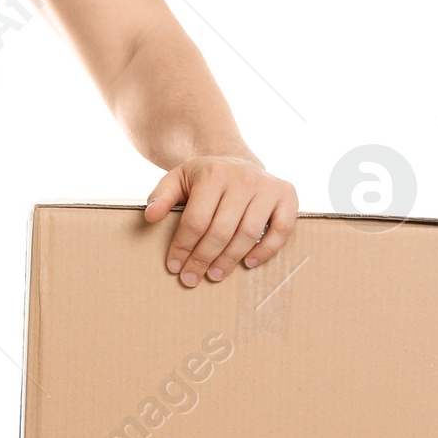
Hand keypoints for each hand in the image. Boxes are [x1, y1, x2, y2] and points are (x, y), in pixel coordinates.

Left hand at [144, 156, 298, 284]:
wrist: (236, 159)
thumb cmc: (204, 177)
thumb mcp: (177, 179)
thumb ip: (161, 196)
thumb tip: (150, 217)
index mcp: (213, 174)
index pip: (196, 220)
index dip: (183, 247)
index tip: (174, 266)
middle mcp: (243, 178)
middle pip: (221, 230)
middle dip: (203, 259)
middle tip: (192, 278)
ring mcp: (267, 187)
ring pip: (248, 234)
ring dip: (230, 260)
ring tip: (214, 275)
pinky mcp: (287, 195)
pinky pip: (281, 229)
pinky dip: (266, 250)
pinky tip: (248, 263)